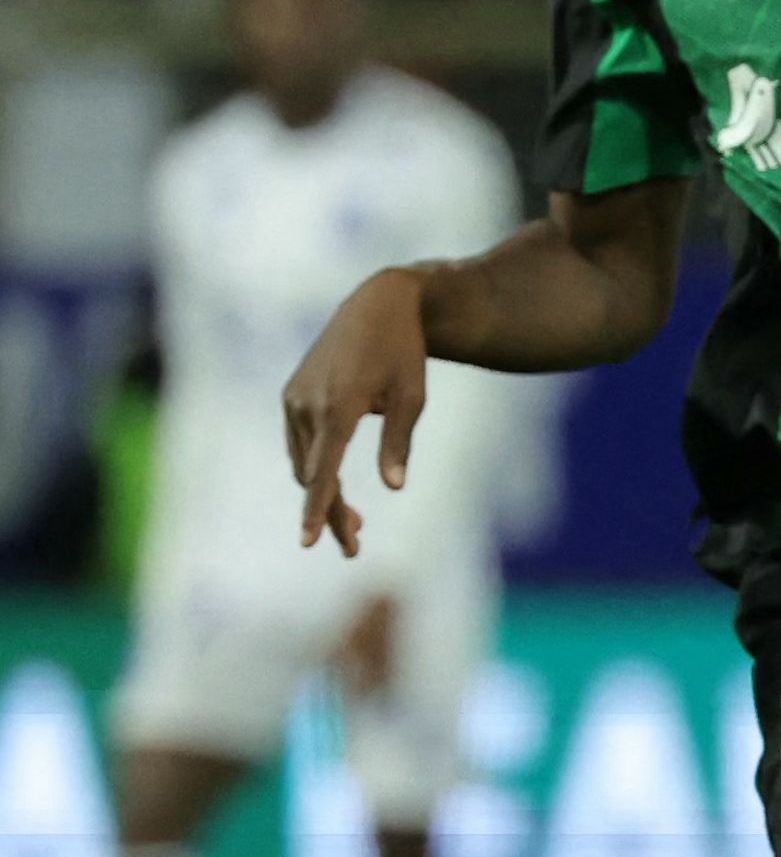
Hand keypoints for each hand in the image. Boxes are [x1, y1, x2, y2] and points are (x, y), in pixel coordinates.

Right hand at [284, 268, 431, 555]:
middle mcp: (308, 404)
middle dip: (329, 514)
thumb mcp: (413, 397)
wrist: (375, 307)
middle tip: (354, 549)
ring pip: (303, 463)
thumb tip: (394, 487)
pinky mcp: (292, 395)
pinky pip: (301, 444)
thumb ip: (399, 443)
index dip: (318, 509)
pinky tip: (336, 486)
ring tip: (357, 526)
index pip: (324, 471)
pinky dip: (316, 469)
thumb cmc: (403, 354)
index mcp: (339, 406)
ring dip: (324, 495)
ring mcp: (294, 399)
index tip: (309, 541)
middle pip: (313, 476)